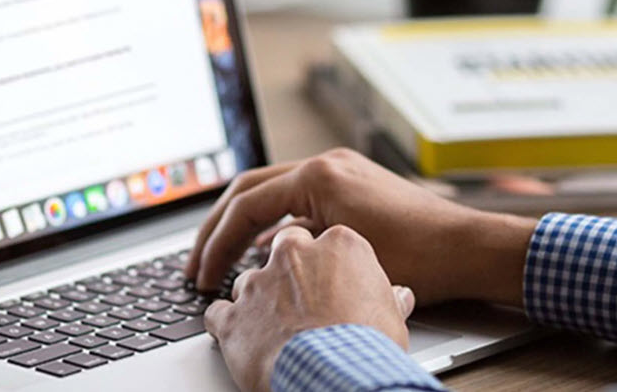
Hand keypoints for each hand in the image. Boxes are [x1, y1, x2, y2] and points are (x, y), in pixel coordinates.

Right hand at [187, 148, 537, 305]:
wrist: (468, 248)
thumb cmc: (418, 257)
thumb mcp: (342, 256)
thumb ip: (292, 250)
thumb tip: (256, 259)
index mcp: (319, 175)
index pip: (246, 204)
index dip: (216, 243)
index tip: (202, 274)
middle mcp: (328, 164)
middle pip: (250, 189)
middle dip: (218, 228)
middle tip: (197, 264)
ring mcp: (341, 170)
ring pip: (273, 192)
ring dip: (245, 224)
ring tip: (224, 260)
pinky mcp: (353, 184)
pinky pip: (299, 199)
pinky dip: (276, 224)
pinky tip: (268, 254)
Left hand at [204, 225, 415, 391]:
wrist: (336, 375)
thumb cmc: (368, 345)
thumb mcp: (392, 316)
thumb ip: (388, 298)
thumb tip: (398, 297)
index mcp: (338, 245)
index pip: (325, 240)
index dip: (327, 264)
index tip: (329, 280)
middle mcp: (294, 255)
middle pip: (283, 250)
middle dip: (288, 271)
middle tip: (299, 298)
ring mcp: (259, 283)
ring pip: (249, 281)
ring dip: (258, 301)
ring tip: (274, 328)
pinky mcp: (233, 316)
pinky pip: (219, 313)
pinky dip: (227, 325)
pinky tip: (241, 339)